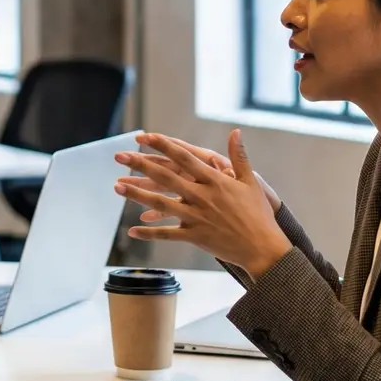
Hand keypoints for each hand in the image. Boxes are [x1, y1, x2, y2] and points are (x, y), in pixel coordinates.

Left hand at [114, 130, 291, 276]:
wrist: (263, 248)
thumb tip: (236, 132)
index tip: (144, 136)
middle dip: (140, 165)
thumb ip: (239, 156)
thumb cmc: (257, 213)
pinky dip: (150, 233)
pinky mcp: (194, 236)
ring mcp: (196, 217)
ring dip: (138, 194)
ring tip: (117, 186)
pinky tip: (132, 231)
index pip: (183, 157)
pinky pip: (168, 234)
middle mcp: (202, 196)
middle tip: (120, 156)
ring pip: (161, 204)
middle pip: (165, 177)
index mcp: (214, 180)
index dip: (162, 145)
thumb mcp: (250, 181)